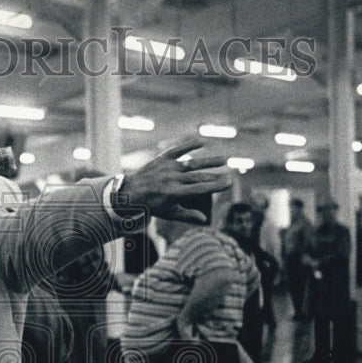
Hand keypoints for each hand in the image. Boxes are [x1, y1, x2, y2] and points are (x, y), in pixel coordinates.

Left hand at [116, 140, 230, 224]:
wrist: (130, 192)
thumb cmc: (152, 205)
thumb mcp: (168, 213)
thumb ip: (187, 216)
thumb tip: (204, 219)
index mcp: (175, 194)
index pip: (200, 189)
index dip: (216, 186)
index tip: (229, 183)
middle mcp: (173, 179)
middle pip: (199, 176)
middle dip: (216, 176)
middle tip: (231, 174)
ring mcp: (168, 167)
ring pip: (193, 163)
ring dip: (210, 161)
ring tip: (225, 159)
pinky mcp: (162, 158)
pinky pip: (178, 150)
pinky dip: (190, 145)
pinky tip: (203, 143)